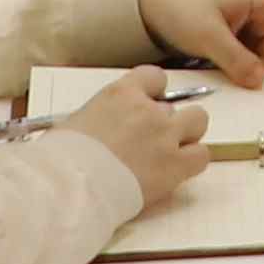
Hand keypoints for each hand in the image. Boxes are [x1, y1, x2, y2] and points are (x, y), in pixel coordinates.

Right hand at [61, 70, 211, 207]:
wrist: (71, 186)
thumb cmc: (62, 157)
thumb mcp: (76, 122)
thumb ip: (101, 117)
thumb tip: (102, 128)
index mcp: (121, 93)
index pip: (154, 77)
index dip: (154, 92)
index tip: (147, 105)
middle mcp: (149, 110)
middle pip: (175, 106)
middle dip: (168, 120)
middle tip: (153, 140)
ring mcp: (165, 136)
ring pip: (198, 122)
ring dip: (187, 135)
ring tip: (170, 154)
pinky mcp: (175, 165)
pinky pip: (201, 156)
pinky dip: (192, 161)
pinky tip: (175, 171)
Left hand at [134, 0, 263, 82]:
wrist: (145, 8)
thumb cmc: (178, 7)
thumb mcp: (206, 34)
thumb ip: (236, 59)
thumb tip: (262, 81)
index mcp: (260, 1)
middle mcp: (258, 16)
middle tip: (244, 81)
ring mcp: (245, 32)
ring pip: (263, 62)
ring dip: (250, 74)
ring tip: (221, 72)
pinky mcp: (231, 45)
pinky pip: (247, 65)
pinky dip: (240, 74)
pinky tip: (221, 75)